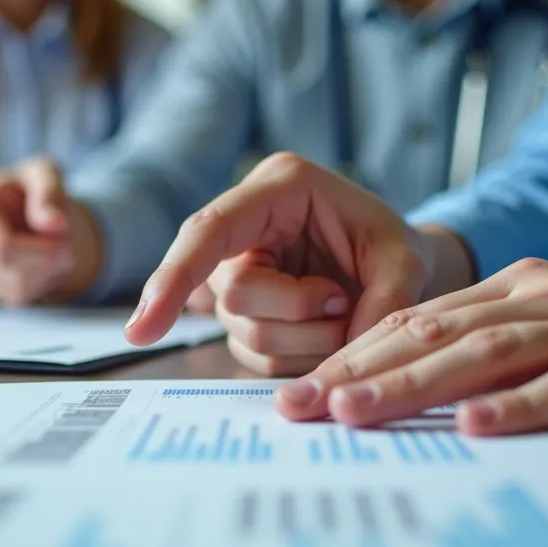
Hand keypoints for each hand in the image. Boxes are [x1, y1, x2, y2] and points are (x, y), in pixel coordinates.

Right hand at [0, 158, 100, 305]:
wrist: (8, 210)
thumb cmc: (24, 189)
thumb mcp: (41, 172)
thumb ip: (49, 190)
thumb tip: (55, 224)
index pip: (2, 246)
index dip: (39, 246)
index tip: (62, 230)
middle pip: (9, 269)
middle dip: (47, 259)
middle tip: (66, 241)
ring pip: (16, 289)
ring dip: (48, 273)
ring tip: (54, 248)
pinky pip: (20, 298)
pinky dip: (43, 283)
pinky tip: (44, 263)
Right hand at [124, 152, 461, 373]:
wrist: (395, 268)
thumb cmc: (392, 247)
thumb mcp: (407, 259)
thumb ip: (387, 298)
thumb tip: (348, 351)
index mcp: (278, 188)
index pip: (208, 231)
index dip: (172, 279)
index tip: (140, 329)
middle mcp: (245, 229)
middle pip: (236, 297)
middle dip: (297, 316)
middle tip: (342, 302)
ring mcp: (236, 273)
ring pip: (247, 333)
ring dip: (304, 341)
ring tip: (340, 314)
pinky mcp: (241, 313)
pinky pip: (256, 356)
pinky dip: (298, 358)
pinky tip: (321, 333)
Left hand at [277, 257, 547, 435]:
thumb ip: (505, 344)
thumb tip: (428, 388)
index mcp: (520, 285)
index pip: (419, 319)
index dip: (354, 351)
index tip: (298, 387)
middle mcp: (545, 295)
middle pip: (435, 332)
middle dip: (359, 368)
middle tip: (298, 404)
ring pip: (487, 352)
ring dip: (414, 384)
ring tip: (355, 411)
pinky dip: (520, 405)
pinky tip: (474, 425)